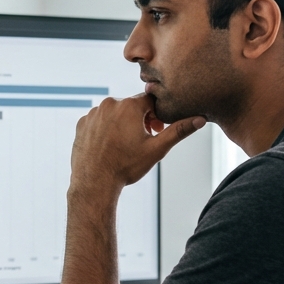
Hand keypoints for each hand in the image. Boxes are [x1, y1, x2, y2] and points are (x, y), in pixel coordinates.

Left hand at [70, 94, 203, 193]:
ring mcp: (93, 113)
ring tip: (125, 144)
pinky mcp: (82, 123)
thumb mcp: (157, 149)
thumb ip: (178, 131)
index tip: (156, 130)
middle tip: (143, 139)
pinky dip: (106, 128)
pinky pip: (98, 120)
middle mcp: (109, 104)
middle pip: (131, 106)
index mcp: (129, 106)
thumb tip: (201, 119)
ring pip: (114, 113)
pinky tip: (109, 145)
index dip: (156, 115)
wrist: (94, 182)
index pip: (150, 101)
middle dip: (140, 119)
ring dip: (122, 123)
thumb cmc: (127, 167)